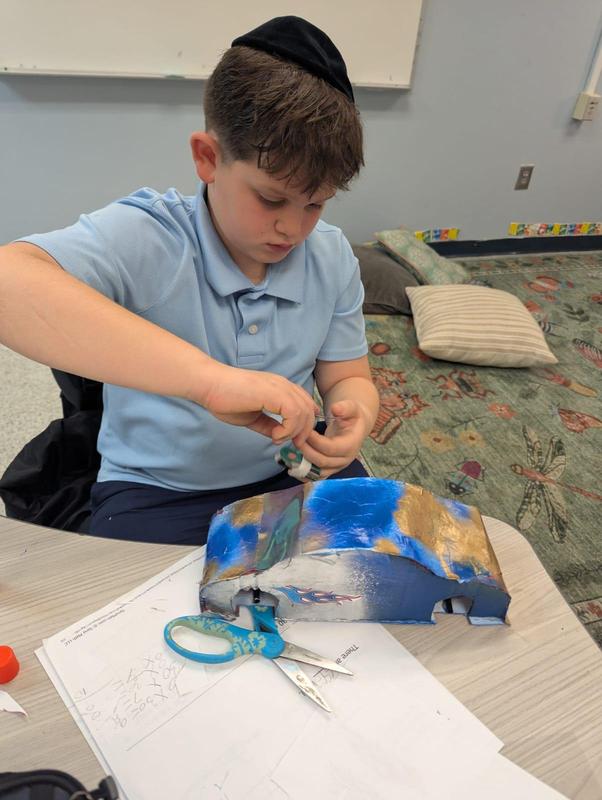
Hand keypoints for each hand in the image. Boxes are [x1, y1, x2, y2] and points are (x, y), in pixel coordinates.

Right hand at [201, 363, 318, 444]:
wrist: (209, 385)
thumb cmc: (225, 398)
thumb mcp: (252, 416)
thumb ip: (268, 424)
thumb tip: (279, 436)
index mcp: (279, 388)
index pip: (305, 404)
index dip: (304, 423)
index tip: (291, 438)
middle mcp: (283, 385)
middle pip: (309, 409)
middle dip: (304, 431)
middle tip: (292, 444)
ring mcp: (279, 387)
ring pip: (305, 412)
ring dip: (296, 432)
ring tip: (279, 439)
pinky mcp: (274, 393)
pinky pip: (294, 414)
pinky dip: (289, 429)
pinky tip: (275, 436)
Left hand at [293, 399, 370, 478]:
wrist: (354, 428)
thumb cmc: (352, 417)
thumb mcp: (352, 408)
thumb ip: (345, 408)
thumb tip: (335, 409)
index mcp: (350, 446)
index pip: (330, 448)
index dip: (315, 441)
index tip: (303, 430)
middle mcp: (344, 460)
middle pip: (322, 461)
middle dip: (305, 451)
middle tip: (293, 439)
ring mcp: (336, 467)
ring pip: (317, 471)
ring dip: (302, 463)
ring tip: (288, 452)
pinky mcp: (329, 470)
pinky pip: (314, 476)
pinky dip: (302, 472)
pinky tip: (290, 464)